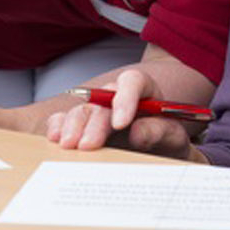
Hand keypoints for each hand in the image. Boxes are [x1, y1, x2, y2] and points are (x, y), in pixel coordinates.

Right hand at [45, 69, 196, 157]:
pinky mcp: (82, 124)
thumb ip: (159, 131)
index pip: (132, 82)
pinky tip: (54, 138)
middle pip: (101, 101)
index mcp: (142, 89)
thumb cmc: (167, 138)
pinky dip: (58, 127)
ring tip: (67, 144)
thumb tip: (136, 133)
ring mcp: (96, 109)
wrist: (161, 147)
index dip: (125, 99)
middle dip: (94, 123)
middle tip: (88, 145)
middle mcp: (115, 95)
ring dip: (72, 126)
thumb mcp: (174, 137)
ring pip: (81, 109)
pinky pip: (65, 118)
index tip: (121, 124)